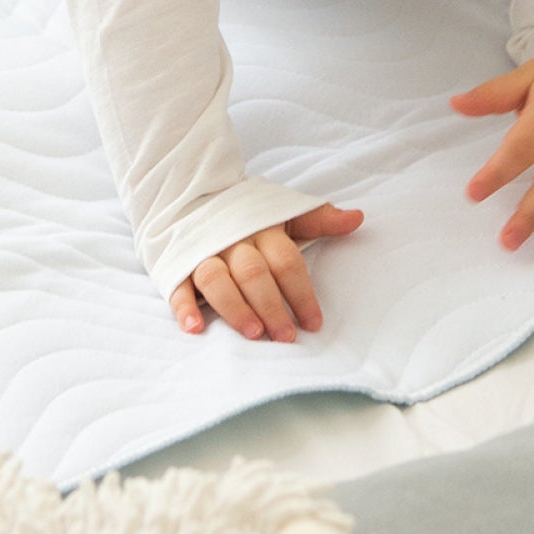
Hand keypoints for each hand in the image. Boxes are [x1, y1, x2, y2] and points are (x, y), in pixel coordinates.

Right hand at [170, 203, 363, 341]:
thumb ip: (317, 219)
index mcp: (260, 228)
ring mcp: (202, 252)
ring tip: (252, 334)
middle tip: (286, 337)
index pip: (285, 260)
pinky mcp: (176, 265)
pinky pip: (178, 286)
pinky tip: (195, 327)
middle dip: (271, 305)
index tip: (314, 322)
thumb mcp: (282, 212)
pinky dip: (184, 306)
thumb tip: (357, 218)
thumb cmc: (246, 215)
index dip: (301, 292)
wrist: (189, 196)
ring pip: (217, 279)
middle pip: (253, 273)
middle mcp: (231, 241)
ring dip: (234, 307)